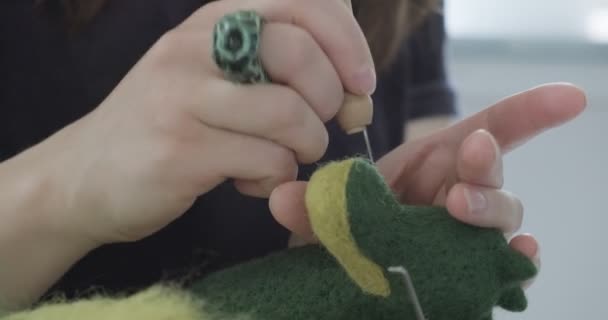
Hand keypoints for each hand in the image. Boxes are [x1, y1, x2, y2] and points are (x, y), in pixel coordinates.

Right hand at [30, 0, 375, 244]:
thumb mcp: (218, 76)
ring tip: (284, 158)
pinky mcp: (178, 150)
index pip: (305, 2)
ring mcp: (181, 97)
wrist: (86, 173)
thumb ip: (280, 69)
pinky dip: (275, 178)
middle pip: (299, 54)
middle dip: (330, 100)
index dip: (348, 43)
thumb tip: (356, 87)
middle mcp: (194, 47)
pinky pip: (266, 162)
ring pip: (290, 114)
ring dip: (306, 147)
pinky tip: (250, 180)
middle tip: (319, 128)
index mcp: (213, 20)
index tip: (360, 84)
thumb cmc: (172, 123)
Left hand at [270, 83, 586, 287]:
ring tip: (461, 209)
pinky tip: (519, 257)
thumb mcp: (321, 220)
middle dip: (484, 163)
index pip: (475, 133)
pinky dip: (516, 260)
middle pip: (488, 173)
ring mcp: (461, 236)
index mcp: (422, 170)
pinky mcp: (467, 271)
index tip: (567, 99)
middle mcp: (450, 197)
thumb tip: (283, 196)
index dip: (523, 114)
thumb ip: (309, 209)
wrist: (338, 281)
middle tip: (470, 157)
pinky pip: (503, 266)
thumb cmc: (338, 238)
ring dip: (491, 209)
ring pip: (501, 218)